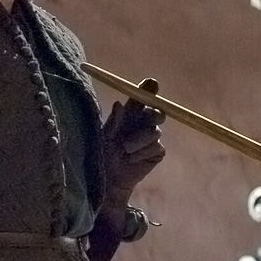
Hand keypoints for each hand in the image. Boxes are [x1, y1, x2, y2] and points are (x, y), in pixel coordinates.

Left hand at [102, 76, 165, 205]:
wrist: (108, 177)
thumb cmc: (103, 152)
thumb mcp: (104, 136)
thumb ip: (113, 121)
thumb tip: (119, 105)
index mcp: (131, 113)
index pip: (142, 97)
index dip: (148, 89)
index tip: (151, 83)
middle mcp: (144, 122)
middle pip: (157, 111)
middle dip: (154, 114)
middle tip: (148, 117)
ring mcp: (153, 137)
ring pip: (155, 132)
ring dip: (139, 140)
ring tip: (125, 149)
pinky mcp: (158, 152)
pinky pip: (156, 147)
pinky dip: (143, 153)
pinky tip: (132, 159)